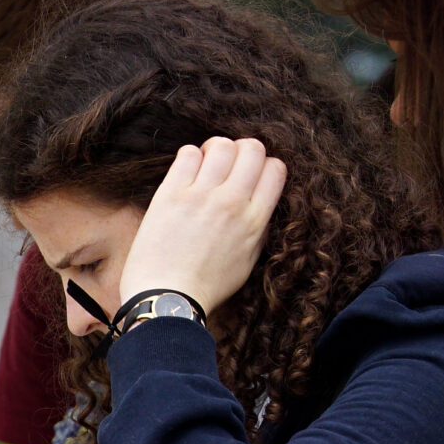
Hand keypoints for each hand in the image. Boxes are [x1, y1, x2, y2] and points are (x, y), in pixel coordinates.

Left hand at [116, 136, 286, 318]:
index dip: (265, 166)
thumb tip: (262, 201)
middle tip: (228, 167)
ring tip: (206, 166)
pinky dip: (190, 155)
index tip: (250, 176)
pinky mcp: (171, 195)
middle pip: (252, 149)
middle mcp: (232, 203)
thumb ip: (260, 228)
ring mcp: (201, 197)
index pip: (275, 168)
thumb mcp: (248, 261)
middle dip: (243, 152)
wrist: (167, 298)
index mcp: (255, 220)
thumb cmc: (206, 285)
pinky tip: (187, 172)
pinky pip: (188, 153)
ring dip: (215, 150)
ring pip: (221, 145)